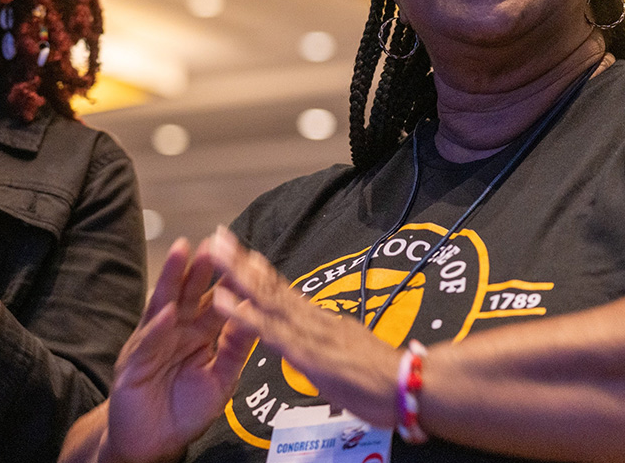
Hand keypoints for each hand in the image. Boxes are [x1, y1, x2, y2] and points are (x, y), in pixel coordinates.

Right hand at [101, 238, 255, 462]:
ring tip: (182, 252)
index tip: (246, 256)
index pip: (217, 301)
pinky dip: (157, 326)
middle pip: (190, 293)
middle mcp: (176, 330)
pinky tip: (167, 312)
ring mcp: (153, 341)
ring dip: (173, 278)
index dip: (229, 281)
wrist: (152, 443)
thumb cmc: (185, 409)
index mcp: (199, 334)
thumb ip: (235, 351)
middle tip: (215, 242)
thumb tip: (254, 318)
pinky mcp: (134, 361)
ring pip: (164, 303)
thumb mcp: (220, 381)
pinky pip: (148, 340)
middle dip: (201, 268)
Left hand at [208, 226, 399, 427]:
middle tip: (218, 236)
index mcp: (319, 320)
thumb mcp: (348, 352)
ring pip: (264, 297)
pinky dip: (243, 314)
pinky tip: (222, 300)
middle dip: (240, 261)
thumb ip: (330, 342)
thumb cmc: (384, 379)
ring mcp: (305, 332)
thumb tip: (324, 339)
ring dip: (235, 274)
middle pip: (269, 284)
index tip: (239, 252)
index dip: (259, 270)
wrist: (411, 387)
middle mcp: (310, 318)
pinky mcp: (303, 352)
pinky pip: (267, 330)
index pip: (283, 290)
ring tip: (214, 252)